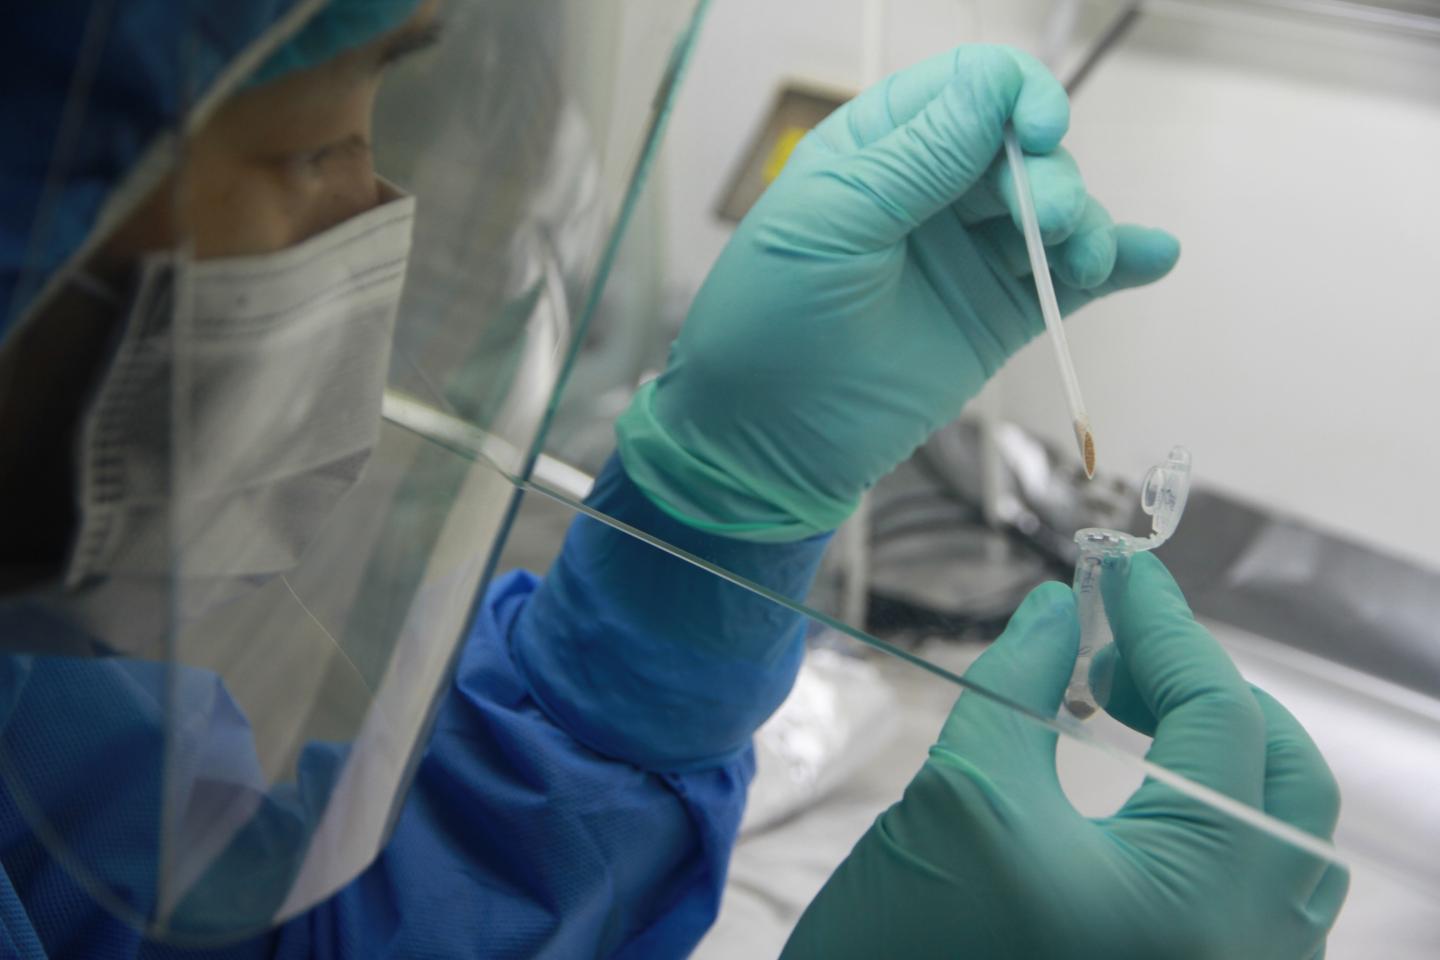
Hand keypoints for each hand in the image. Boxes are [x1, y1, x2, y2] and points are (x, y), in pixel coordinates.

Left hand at [616, 46, 1179, 540]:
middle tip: (1049, 217)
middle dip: (1048, 174)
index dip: (1015, 95)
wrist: (765, 445)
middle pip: (1023, 149)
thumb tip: (994, 85)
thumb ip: (916, 158)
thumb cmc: (769, 327)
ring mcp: (967, 256)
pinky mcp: (995, 317)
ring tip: (1081, 258)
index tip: (1040, 129)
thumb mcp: (830, 226)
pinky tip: (1152, 255)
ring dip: (1084, 222)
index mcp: (878, 151)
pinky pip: (1067, 281)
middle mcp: (930, 193)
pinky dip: (1115, 264)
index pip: (968, 89)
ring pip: (1053, 211)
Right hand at [782, 554, 1346, 958]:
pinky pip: (1256, 883)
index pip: (1222, 725)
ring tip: (1127, 707)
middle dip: (1207, 691)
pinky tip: (1147, 785)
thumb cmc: (902, 946)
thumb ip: (1020, 683)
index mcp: (1198, 904)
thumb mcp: (961, 794)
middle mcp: (1247, 952)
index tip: (1125, 570)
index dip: (1170, 630)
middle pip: (1285, 778)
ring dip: (1218, 749)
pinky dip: (1215, 811)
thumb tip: (1061, 607)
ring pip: (1282, 833)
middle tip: (1120, 653)